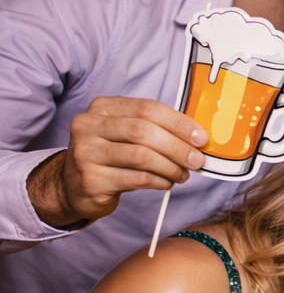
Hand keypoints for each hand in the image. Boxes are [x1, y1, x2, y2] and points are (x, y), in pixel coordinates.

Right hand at [26, 96, 208, 228]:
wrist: (73, 185)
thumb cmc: (111, 155)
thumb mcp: (125, 133)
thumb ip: (155, 128)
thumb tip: (197, 137)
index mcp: (103, 107)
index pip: (148, 109)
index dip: (179, 123)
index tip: (201, 138)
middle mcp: (89, 126)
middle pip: (144, 131)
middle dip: (178, 147)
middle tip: (197, 160)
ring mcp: (86, 152)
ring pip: (141, 156)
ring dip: (170, 167)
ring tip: (183, 174)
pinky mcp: (90, 179)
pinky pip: (136, 178)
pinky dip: (159, 181)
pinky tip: (166, 182)